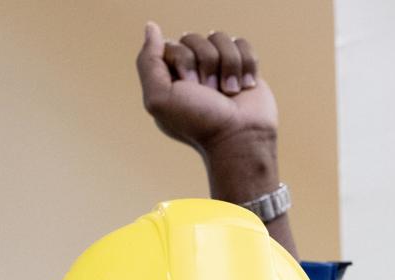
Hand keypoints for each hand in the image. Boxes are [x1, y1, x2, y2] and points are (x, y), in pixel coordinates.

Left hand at [136, 22, 276, 158]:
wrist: (240, 138)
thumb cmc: (200, 123)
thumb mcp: (159, 98)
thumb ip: (147, 62)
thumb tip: (151, 27)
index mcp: (170, 78)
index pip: (172, 44)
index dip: (184, 60)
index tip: (190, 87)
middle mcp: (192, 71)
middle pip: (195, 38)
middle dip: (206, 64)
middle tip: (210, 92)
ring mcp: (218, 68)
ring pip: (220, 38)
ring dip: (228, 66)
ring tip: (229, 93)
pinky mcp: (242, 67)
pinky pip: (241, 44)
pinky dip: (246, 65)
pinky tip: (245, 87)